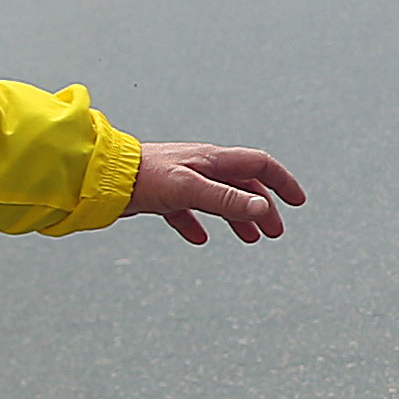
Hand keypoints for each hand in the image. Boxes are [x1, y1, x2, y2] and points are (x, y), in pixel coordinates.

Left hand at [128, 140, 305, 243]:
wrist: (100, 177)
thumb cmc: (144, 177)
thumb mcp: (190, 190)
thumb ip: (226, 200)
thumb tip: (264, 209)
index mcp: (212, 160)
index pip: (259, 165)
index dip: (282, 182)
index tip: (297, 202)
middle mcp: (201, 167)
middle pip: (243, 185)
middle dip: (263, 208)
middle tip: (274, 232)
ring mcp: (182, 180)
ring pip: (220, 199)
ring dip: (237, 218)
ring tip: (249, 238)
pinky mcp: (163, 194)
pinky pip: (188, 210)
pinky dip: (198, 224)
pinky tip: (199, 238)